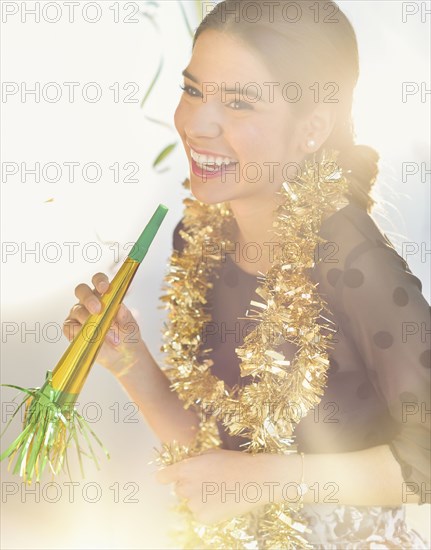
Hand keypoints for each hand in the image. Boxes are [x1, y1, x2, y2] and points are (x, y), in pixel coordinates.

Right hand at [62, 272, 144, 375]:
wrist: (122, 355)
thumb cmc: (126, 335)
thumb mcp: (130, 325)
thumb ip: (125, 316)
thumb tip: (120, 308)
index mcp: (104, 295)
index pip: (98, 280)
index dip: (99, 281)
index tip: (105, 288)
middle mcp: (89, 301)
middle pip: (81, 290)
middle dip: (89, 298)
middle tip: (98, 310)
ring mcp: (78, 314)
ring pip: (77, 310)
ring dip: (89, 321)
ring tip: (103, 334)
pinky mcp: (71, 329)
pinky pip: (70, 327)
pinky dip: (80, 332)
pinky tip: (90, 338)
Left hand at [156, 449, 282, 524]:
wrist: (255, 478)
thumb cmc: (235, 462)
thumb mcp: (212, 453)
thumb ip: (195, 460)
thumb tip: (187, 466)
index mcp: (186, 468)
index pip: (163, 476)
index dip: (166, 477)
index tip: (165, 480)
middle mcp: (186, 486)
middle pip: (179, 490)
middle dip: (190, 487)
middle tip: (210, 483)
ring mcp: (194, 503)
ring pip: (192, 503)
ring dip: (201, 499)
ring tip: (221, 492)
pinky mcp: (203, 517)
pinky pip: (201, 515)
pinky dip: (210, 511)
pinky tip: (224, 502)